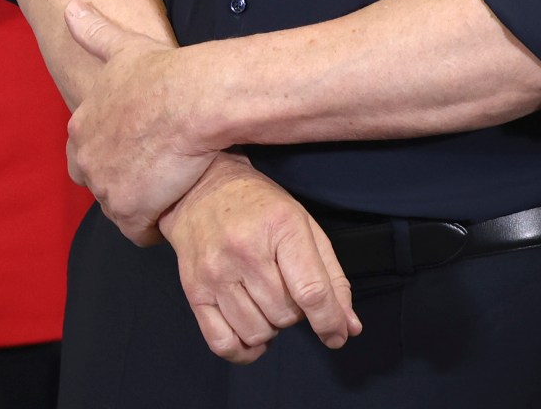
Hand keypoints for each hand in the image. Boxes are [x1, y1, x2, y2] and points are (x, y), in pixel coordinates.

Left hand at [63, 0, 216, 243]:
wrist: (190, 99)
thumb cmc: (162, 73)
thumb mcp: (122, 47)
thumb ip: (94, 32)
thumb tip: (70, 7)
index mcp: (81, 127)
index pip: (84, 154)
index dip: (112, 156)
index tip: (139, 153)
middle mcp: (86, 159)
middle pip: (100, 184)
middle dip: (125, 184)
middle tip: (158, 174)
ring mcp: (105, 188)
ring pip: (120, 209)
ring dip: (144, 204)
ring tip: (172, 191)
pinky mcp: (130, 211)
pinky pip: (139, 232)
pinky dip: (156, 227)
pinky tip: (176, 209)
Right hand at [158, 154, 359, 363]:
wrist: (198, 188)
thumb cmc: (258, 207)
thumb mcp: (304, 226)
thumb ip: (331, 277)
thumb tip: (347, 327)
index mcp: (280, 227)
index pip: (311, 292)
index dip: (330, 322)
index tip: (336, 334)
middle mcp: (244, 251)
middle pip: (285, 315)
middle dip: (294, 312)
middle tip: (284, 289)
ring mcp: (214, 272)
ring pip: (257, 332)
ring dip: (269, 327)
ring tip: (264, 302)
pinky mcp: (193, 290)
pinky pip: (222, 342)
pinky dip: (242, 351)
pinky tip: (250, 334)